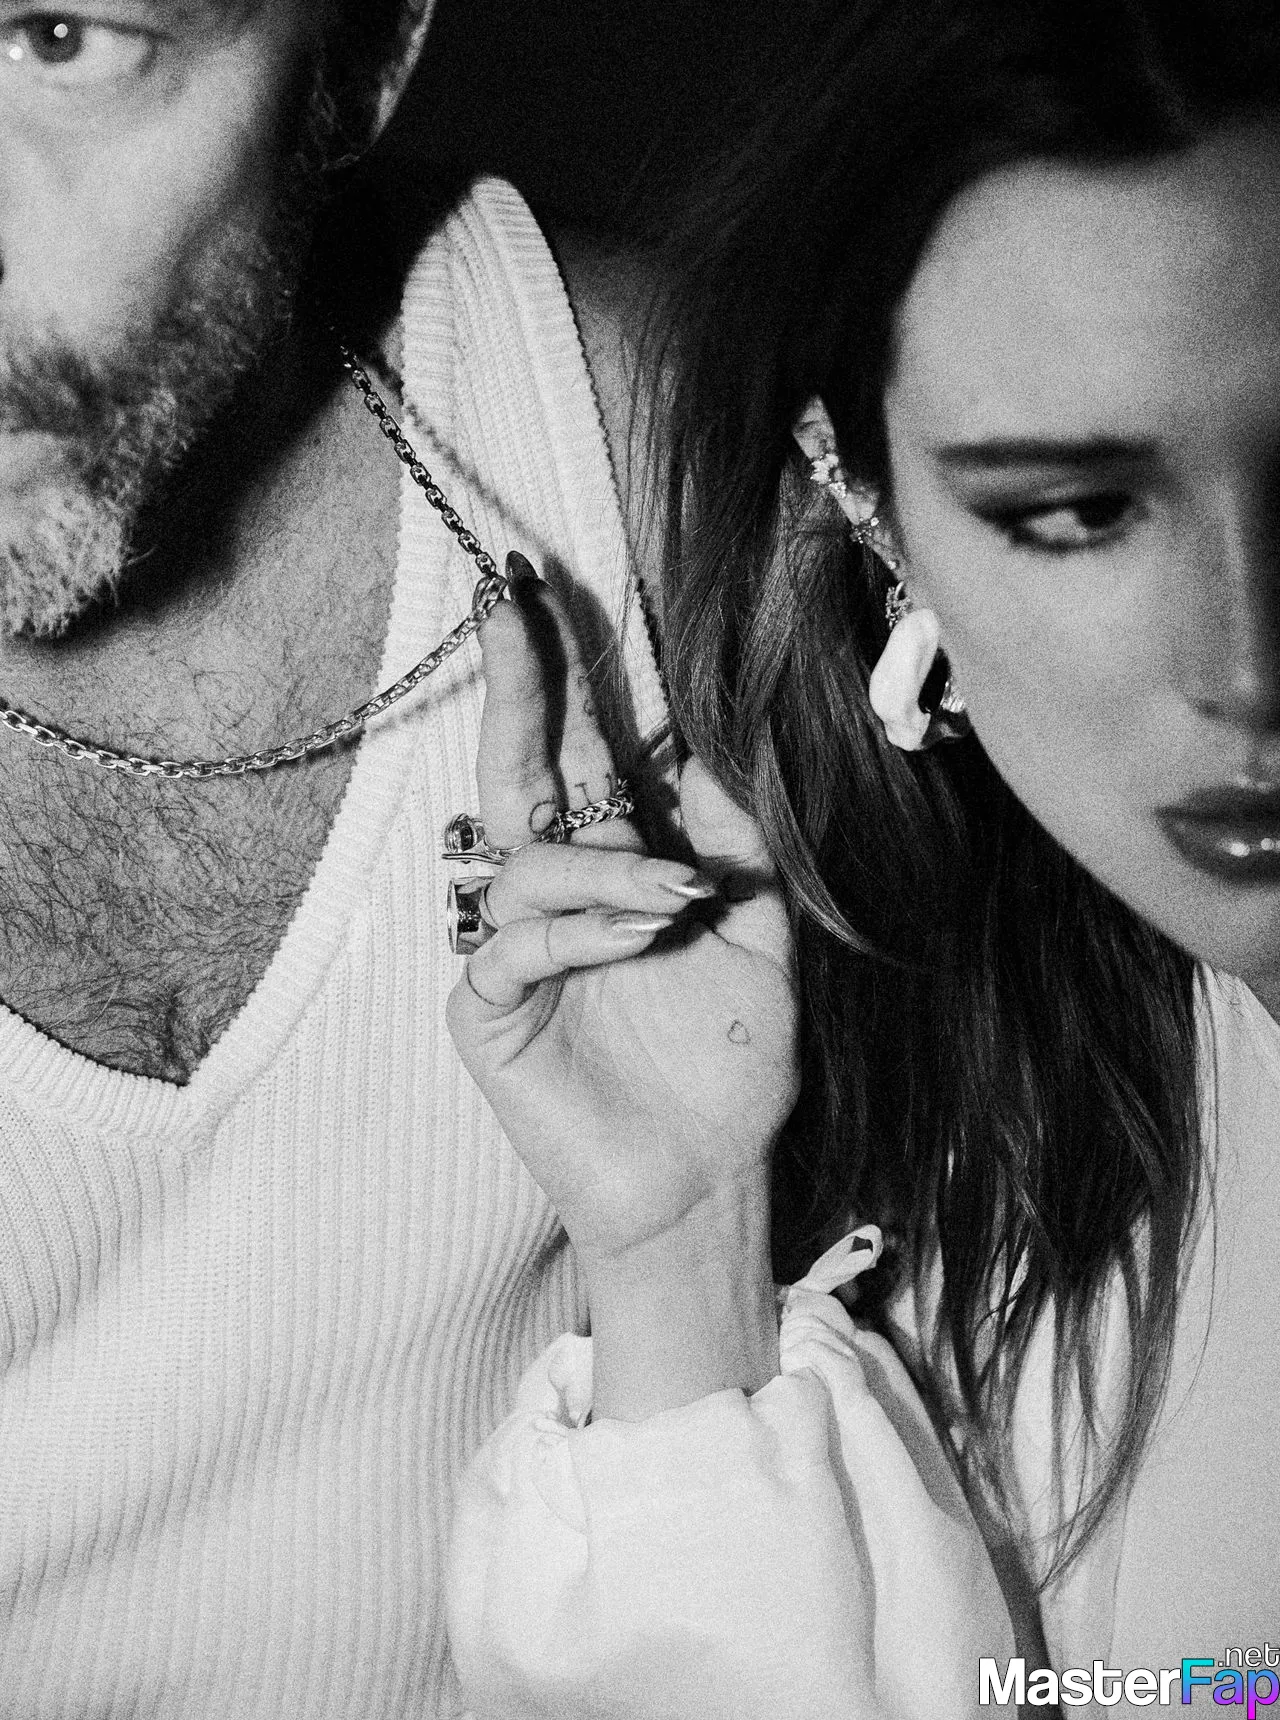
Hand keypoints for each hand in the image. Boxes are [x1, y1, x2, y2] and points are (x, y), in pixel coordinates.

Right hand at [445, 559, 799, 1411]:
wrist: (710, 1178)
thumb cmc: (728, 1062)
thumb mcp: (755, 935)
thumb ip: (730, 844)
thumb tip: (713, 743)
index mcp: (612, 867)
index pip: (581, 755)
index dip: (569, 678)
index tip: (555, 596)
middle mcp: (553, 896)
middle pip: (519, 773)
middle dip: (518, 689)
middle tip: (511, 607)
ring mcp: (513, 952)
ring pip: (524, 862)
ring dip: (604, 866)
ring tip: (678, 897)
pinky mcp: (487, 1012)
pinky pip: (515, 946)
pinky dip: (581, 931)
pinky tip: (642, 936)